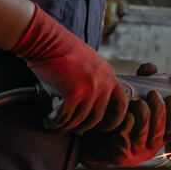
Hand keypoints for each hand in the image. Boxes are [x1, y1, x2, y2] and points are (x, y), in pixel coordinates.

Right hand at [11, 4, 126, 132]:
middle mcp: (103, 83)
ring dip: (68, 126)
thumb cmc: (63, 50)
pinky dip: (56, 123)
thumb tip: (91, 102)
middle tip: (74, 129)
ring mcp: (90, 89)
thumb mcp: (90, 63)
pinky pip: (66, 117)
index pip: (122, 104)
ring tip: (57, 126)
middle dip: (85, 127)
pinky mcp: (73, 93)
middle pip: (98, 116)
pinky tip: (49, 122)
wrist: (48, 40)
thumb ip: (95, 79)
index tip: (102, 126)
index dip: (114, 119)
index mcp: (109, 75)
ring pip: (81, 119)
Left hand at [80, 63, 170, 166]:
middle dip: (158, 109)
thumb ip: (144, 82)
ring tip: (138, 101)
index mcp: (158, 138)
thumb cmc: (120, 117)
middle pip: (160, 130)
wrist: (95, 139)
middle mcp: (149, 149)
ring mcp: (134, 153)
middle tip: (152, 94)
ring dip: (143, 113)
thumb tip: (151, 68)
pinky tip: (123, 111)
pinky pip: (125, 133)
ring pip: (143, 131)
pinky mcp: (119, 154)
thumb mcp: (136, 101)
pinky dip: (126, 119)